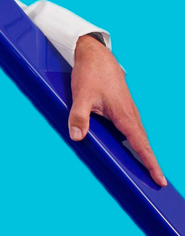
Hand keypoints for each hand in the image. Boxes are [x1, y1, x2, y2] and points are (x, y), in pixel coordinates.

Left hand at [69, 35, 166, 185]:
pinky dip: (135, 140)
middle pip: (143, 143)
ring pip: (138, 135)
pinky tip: (130, 146)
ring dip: (143, 152)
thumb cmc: (90, 73)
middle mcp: (130, 114)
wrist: (94, 53)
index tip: (160, 180)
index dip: (150, 163)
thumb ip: (78, 117)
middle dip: (150, 163)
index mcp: (125, 115)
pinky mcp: (122, 106)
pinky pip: (131, 128)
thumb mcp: (81, 95)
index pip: (141, 145)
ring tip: (146, 169)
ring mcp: (128, 110)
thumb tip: (77, 137)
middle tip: (156, 182)